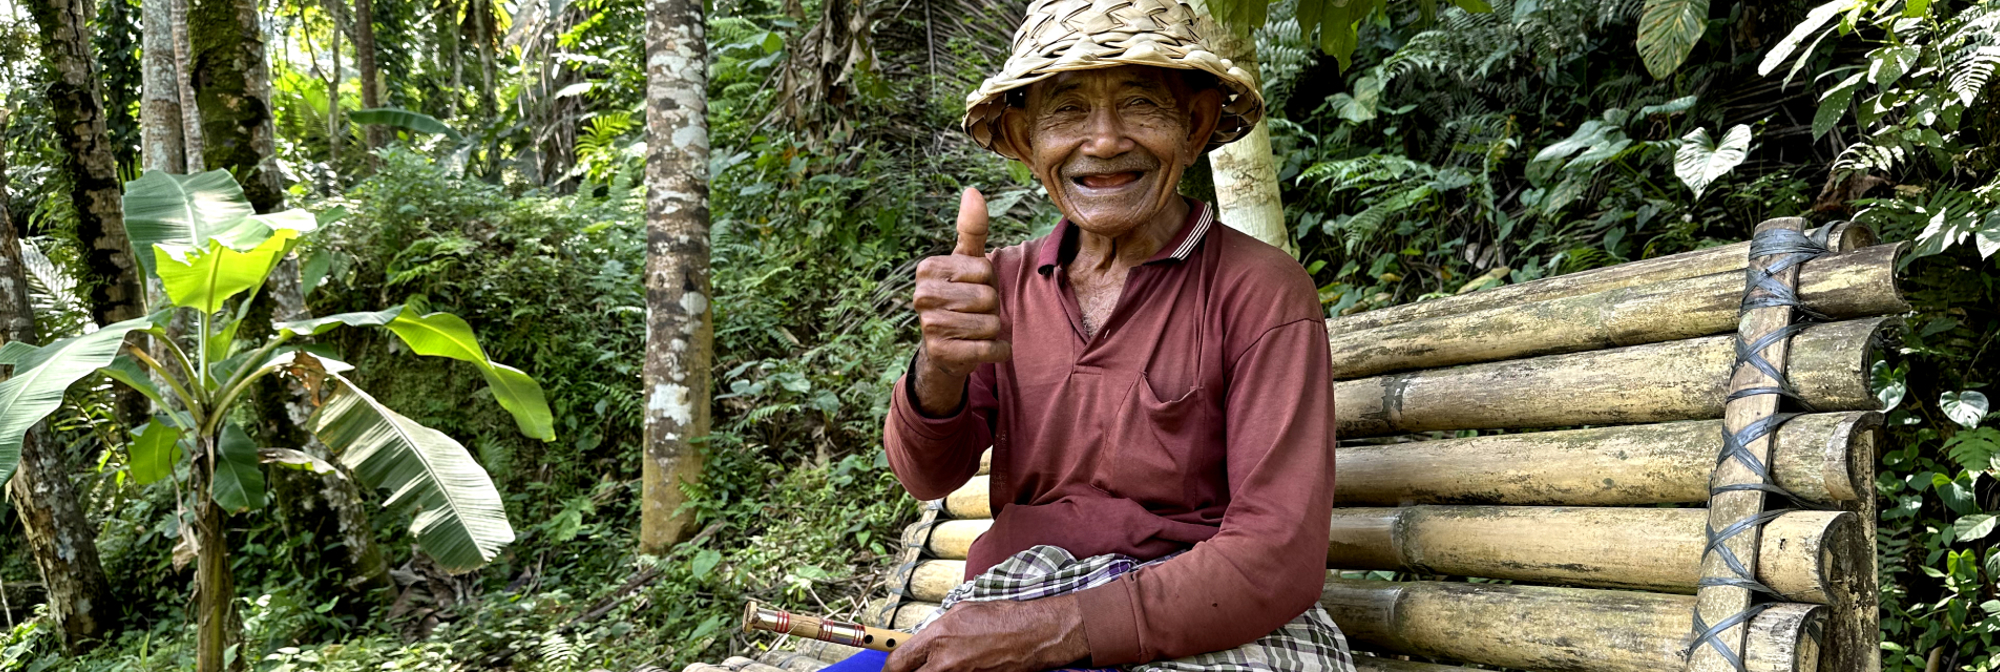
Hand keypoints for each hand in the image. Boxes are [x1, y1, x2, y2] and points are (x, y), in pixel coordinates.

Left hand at [884, 596, 1088, 671]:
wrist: (1033, 635)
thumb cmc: (1002, 620)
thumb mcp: (960, 613)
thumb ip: (933, 632)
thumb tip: (918, 645)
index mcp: (937, 638)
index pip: (897, 663)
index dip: (892, 669)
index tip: (894, 669)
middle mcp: (945, 663)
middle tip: (914, 670)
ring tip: (945, 665)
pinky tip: (962, 668)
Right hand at [911, 188, 1010, 413]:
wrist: (946, 346)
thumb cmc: (962, 294)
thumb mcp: (968, 261)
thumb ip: (972, 228)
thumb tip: (972, 191)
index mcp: (927, 268)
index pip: (984, 269)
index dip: (988, 281)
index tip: (972, 287)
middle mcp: (922, 296)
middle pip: (987, 298)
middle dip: (991, 307)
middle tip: (974, 311)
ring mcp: (929, 326)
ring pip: (990, 324)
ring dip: (992, 329)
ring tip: (974, 328)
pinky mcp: (942, 353)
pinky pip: (989, 349)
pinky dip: (997, 350)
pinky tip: (982, 347)